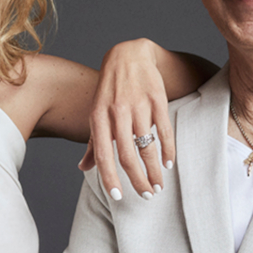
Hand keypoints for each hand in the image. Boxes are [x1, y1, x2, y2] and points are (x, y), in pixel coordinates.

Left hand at [81, 39, 174, 199]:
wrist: (128, 55)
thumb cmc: (110, 90)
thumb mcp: (96, 113)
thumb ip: (93, 142)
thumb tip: (83, 168)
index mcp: (99, 117)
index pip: (104, 155)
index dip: (110, 177)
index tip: (118, 196)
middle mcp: (117, 112)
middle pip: (127, 155)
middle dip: (138, 180)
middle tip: (147, 195)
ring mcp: (138, 105)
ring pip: (147, 146)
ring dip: (154, 170)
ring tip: (158, 184)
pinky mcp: (157, 99)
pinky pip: (164, 130)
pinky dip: (168, 150)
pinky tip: (168, 163)